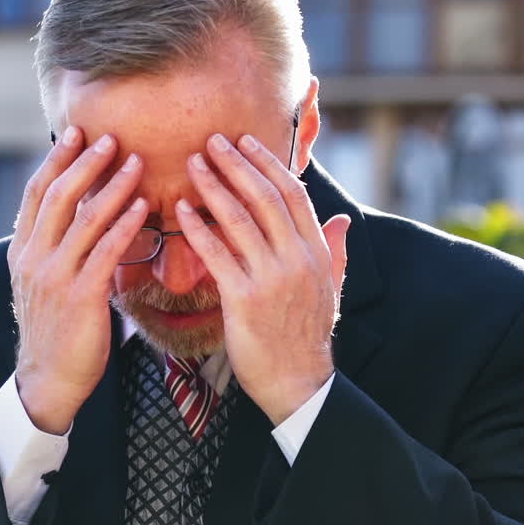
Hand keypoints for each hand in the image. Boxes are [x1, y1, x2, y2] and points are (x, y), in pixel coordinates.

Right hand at [8, 126, 149, 433]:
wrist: (50, 379)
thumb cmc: (57, 331)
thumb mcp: (46, 283)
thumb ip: (57, 250)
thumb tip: (78, 217)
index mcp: (23, 252)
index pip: (36, 194)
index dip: (56, 161)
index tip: (75, 134)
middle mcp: (34, 259)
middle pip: (58, 197)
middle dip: (84, 163)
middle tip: (110, 137)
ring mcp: (55, 277)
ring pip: (83, 219)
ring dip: (112, 187)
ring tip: (135, 162)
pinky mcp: (82, 297)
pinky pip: (105, 251)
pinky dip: (125, 225)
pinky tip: (143, 207)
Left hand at [176, 133, 349, 425]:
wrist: (298, 383)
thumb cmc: (307, 337)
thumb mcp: (331, 291)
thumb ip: (335, 253)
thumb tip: (341, 221)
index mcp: (317, 253)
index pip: (294, 195)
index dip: (268, 163)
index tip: (245, 141)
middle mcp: (297, 260)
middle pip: (265, 197)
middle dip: (237, 164)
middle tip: (212, 141)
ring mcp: (271, 278)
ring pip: (240, 219)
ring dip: (214, 186)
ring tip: (193, 164)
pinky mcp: (244, 300)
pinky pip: (217, 254)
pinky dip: (198, 228)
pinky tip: (182, 210)